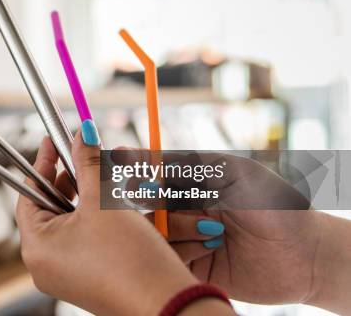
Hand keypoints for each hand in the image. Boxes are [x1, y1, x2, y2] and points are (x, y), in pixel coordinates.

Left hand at [16, 132, 233, 315]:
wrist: (167, 306)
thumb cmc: (129, 258)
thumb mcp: (104, 201)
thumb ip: (88, 163)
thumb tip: (83, 134)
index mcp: (36, 246)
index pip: (30, 193)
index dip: (42, 162)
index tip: (52, 140)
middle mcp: (45, 264)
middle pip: (50, 207)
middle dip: (69, 178)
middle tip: (81, 156)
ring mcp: (66, 274)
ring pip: (70, 221)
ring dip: (85, 195)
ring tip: (101, 177)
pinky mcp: (87, 278)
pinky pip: (83, 239)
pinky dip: (94, 217)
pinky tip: (113, 204)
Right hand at [147, 153, 321, 304]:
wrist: (304, 253)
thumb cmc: (275, 204)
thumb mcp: (237, 171)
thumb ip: (194, 164)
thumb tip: (152, 162)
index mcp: (193, 184)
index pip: (153, 172)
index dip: (133, 165)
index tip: (118, 157)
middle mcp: (184, 210)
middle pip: (145, 202)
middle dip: (146, 197)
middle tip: (152, 195)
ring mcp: (186, 238)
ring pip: (154, 232)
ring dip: (176, 227)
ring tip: (212, 230)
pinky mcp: (190, 266)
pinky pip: (168, 258)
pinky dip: (183, 250)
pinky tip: (212, 247)